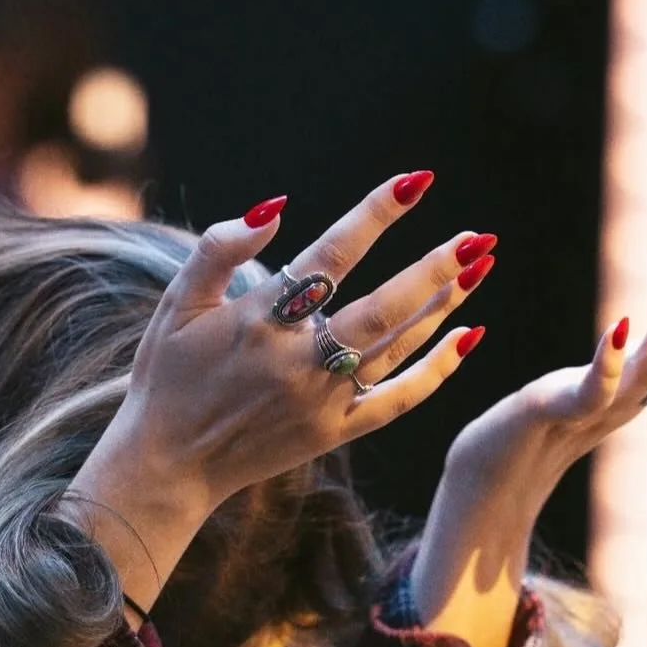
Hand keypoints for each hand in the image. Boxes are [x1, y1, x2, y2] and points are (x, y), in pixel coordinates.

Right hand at [60, 173, 497, 608]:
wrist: (166, 465)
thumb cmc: (168, 375)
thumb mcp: (175, 304)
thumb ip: (217, 250)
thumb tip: (273, 206)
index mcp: (261, 320)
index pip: (332, 254)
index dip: (376, 214)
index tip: (416, 181)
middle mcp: (298, 361)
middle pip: (382, 307)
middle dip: (434, 270)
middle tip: (478, 237)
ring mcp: (321, 400)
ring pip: (396, 348)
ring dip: (442, 306)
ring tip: (479, 267)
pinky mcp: (334, 433)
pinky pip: (397, 401)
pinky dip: (436, 371)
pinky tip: (468, 337)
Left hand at [411, 240, 646, 646]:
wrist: (485, 482)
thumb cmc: (534, 433)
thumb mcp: (589, 389)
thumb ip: (624, 365)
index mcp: (639, 389)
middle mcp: (628, 400)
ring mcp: (596, 411)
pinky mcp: (555, 415)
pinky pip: (591, 391)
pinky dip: (610, 362)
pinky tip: (621, 326)